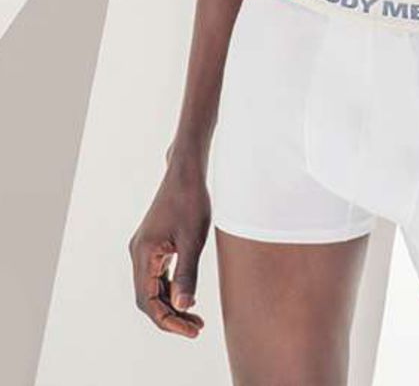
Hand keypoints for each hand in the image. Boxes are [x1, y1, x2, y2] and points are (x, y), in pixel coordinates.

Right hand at [127, 158, 210, 336]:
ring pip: (152, 288)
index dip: (168, 321)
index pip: (149, 302)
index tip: (191, 330)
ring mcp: (144, 249)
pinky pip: (157, 275)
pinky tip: (186, 295)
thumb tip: (183, 307)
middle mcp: (138, 253)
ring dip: (170, 304)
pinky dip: (170, 289)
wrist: (186, 172)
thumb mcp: (193, 240)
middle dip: (170, 316)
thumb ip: (187, 274)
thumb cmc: (191, 201)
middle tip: (196, 328)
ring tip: (194, 318)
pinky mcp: (153, 244)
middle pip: (148, 298)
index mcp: (143, 254)